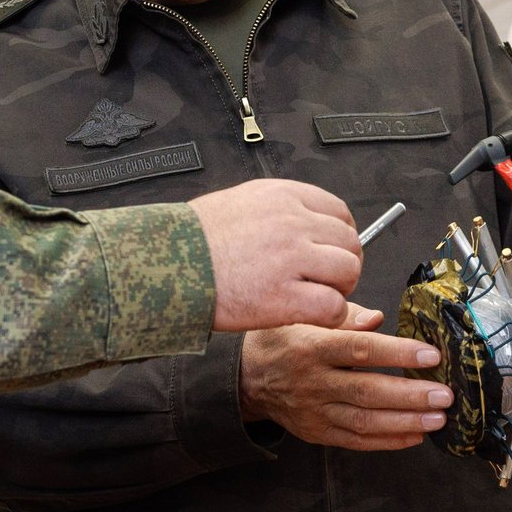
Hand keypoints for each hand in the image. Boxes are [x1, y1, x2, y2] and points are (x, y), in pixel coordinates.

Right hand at [193, 180, 359, 330]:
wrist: (163, 264)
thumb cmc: (193, 239)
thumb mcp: (240, 202)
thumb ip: (278, 209)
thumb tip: (306, 222)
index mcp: (283, 196)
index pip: (339, 211)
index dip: (339, 236)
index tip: (329, 252)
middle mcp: (292, 222)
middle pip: (348, 242)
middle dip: (343, 264)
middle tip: (325, 280)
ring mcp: (290, 258)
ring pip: (347, 271)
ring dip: (339, 289)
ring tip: (318, 297)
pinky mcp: (283, 296)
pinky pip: (333, 307)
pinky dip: (330, 316)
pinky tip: (312, 315)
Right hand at [239, 302, 451, 450]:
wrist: (246, 378)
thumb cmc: (283, 339)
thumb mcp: (304, 316)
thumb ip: (343, 316)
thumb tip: (377, 319)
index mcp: (312, 347)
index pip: (360, 350)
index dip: (397, 353)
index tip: (431, 356)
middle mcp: (314, 382)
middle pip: (367, 392)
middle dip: (410, 396)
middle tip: (444, 395)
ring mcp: (315, 412)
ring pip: (365, 421)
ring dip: (405, 422)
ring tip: (438, 418)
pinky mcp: (318, 433)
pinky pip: (356, 441)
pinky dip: (387, 441)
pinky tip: (415, 435)